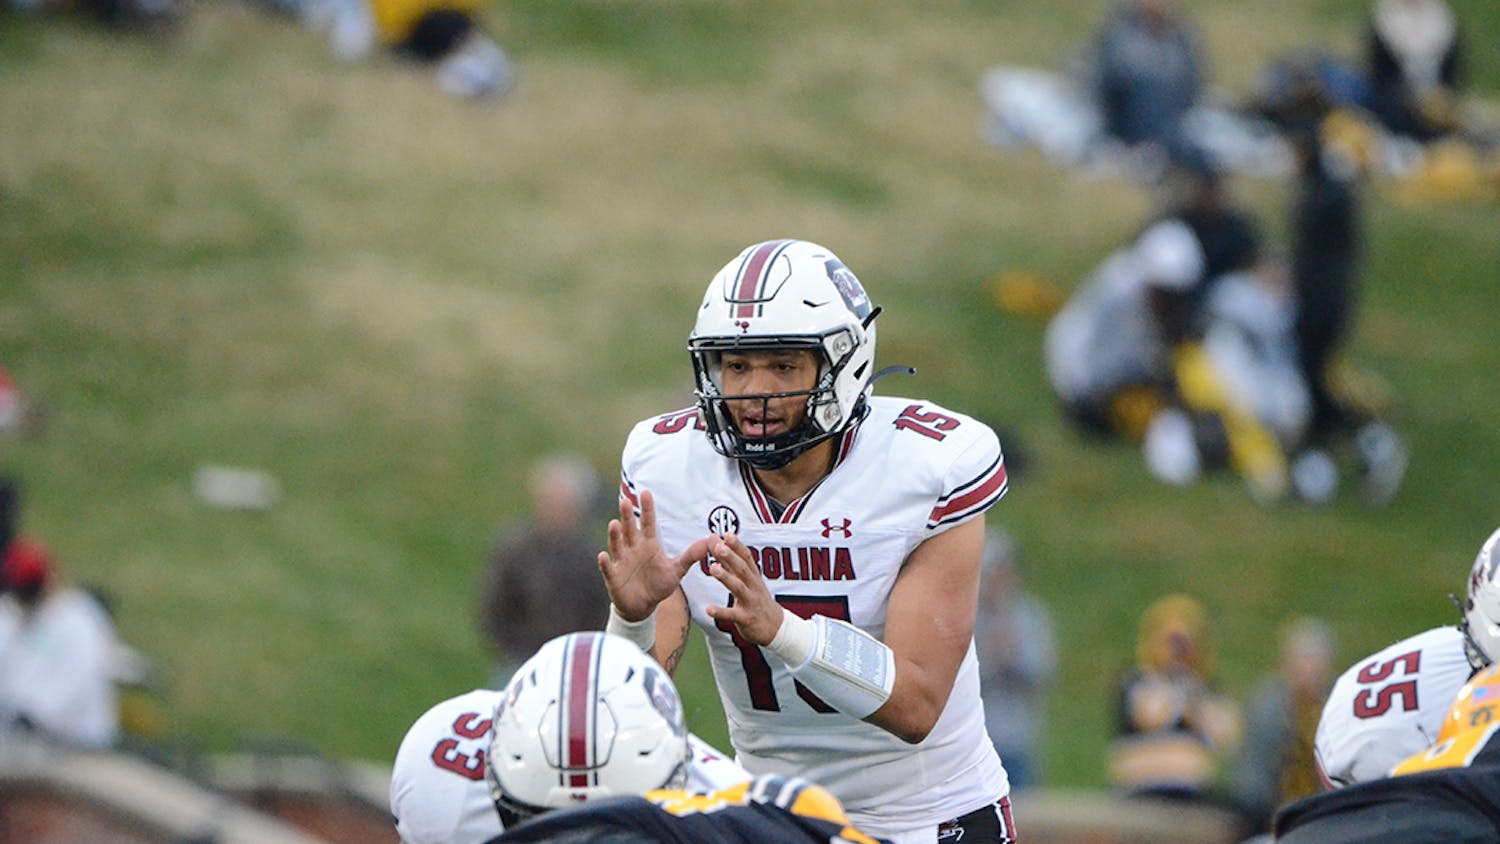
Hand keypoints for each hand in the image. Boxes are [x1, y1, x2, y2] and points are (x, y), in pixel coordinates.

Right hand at [599, 490, 710, 620]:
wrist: (643, 606)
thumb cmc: (658, 584)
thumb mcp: (676, 570)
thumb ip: (691, 555)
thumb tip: (711, 540)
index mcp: (648, 544)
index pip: (648, 523)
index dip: (647, 509)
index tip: (646, 492)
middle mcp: (633, 549)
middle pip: (630, 530)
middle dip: (627, 517)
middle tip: (624, 501)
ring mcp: (622, 561)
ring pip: (617, 545)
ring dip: (615, 535)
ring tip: (614, 523)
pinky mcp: (614, 577)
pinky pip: (608, 568)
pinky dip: (605, 563)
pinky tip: (603, 555)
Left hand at [702, 533, 781, 645]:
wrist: (776, 628)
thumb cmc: (758, 601)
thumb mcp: (748, 581)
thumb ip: (732, 564)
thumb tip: (719, 543)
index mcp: (753, 577)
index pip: (746, 558)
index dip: (738, 546)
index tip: (727, 534)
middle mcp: (753, 587)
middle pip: (743, 569)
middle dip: (731, 557)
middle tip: (719, 546)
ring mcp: (750, 602)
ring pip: (738, 588)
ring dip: (726, 577)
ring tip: (712, 568)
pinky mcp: (746, 619)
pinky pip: (732, 615)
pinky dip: (720, 612)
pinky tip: (708, 609)